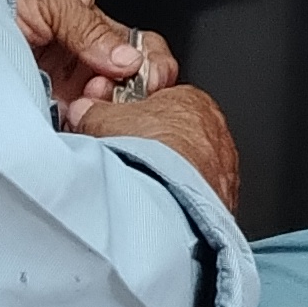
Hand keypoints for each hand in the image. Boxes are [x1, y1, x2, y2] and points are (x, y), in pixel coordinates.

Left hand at [13, 0, 177, 115]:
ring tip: (83, 105)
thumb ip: (90, 26)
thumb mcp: (47, 0)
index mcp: (91, 16)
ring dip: (108, 110)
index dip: (145, 62)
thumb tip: (128, 59)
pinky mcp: (56, 110)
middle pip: (135, 77)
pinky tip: (79, 122)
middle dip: (133, 88)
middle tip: (109, 93)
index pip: (139, 42)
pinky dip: (90, 128)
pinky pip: (85, 124)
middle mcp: (87, 52)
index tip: (138, 76)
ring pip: (114, 105)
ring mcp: (72, 84)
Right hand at [90, 82, 241, 210]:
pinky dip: (182, 200)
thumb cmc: (150, 153)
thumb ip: (93, 111)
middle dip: (153, 148)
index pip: (162, 102)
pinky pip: (201, 194)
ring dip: (169, 176)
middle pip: (177, 134)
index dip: (136, 117)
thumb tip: (83, 112)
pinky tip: (162, 206)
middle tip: (127, 162)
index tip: (120, 131)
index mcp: (192, 99)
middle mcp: (215, 130)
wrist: (173, 197)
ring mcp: (223, 166)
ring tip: (143, 188)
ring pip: (191, 166)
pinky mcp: (225, 197)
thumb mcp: (103, 118)